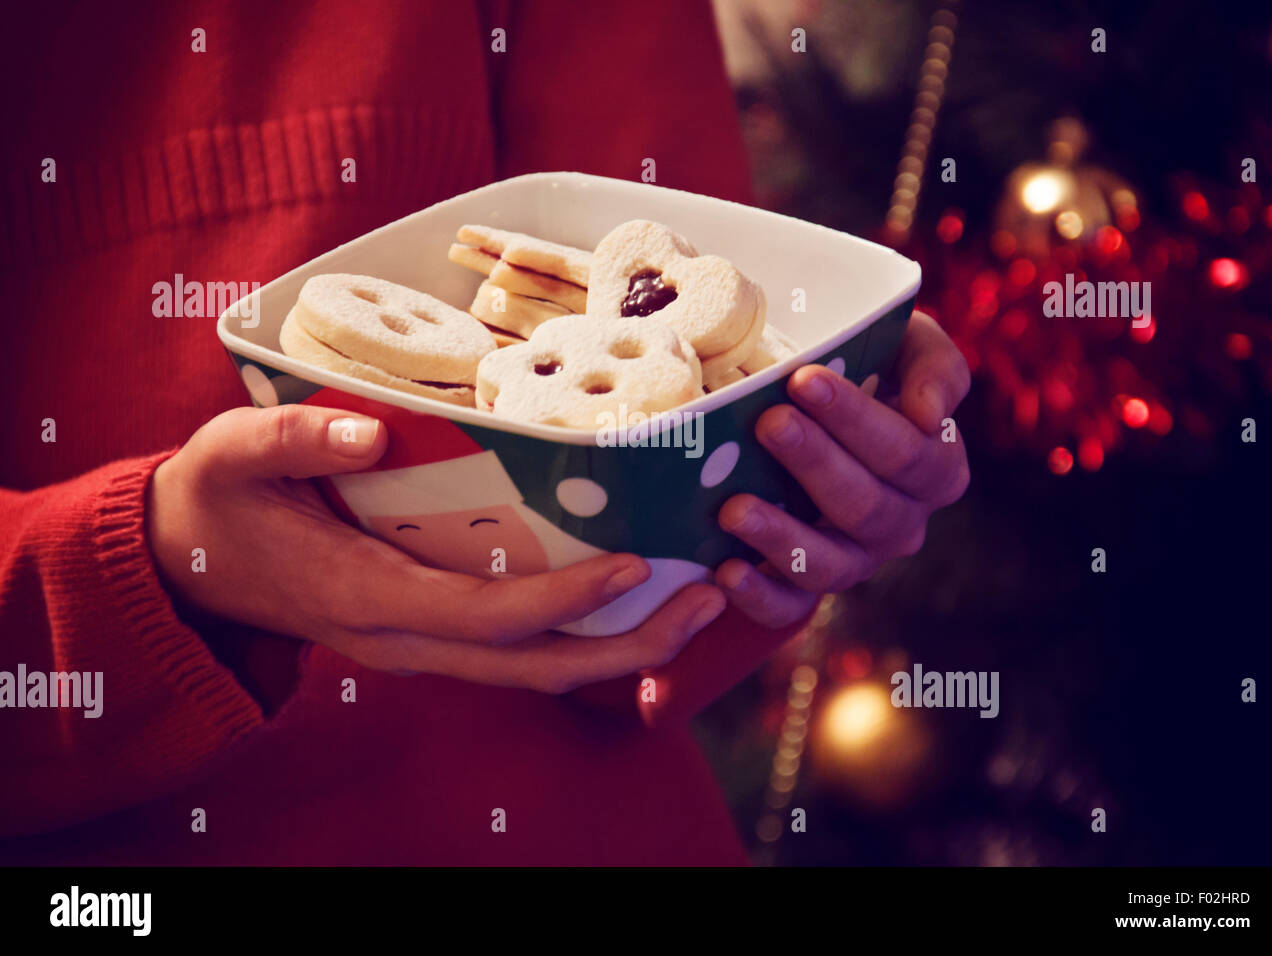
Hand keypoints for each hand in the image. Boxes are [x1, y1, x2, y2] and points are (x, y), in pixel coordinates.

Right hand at [148, 405, 724, 692]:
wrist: (189, 561)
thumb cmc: (218, 500)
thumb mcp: (234, 454)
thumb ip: (293, 441)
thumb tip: (368, 429)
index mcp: (367, 595)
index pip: (486, 615)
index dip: (566, 596)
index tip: (639, 561)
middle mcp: (405, 637)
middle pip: (534, 666)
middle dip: (629, 645)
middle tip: (712, 599)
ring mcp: (421, 644)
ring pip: (535, 668)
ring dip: (621, 646)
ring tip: (698, 601)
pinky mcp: (432, 631)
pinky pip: (519, 649)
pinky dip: (583, 631)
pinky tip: (633, 595)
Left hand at [716, 311, 970, 626]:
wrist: (814, 407)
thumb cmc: (870, 366)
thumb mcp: (910, 346)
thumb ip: (935, 369)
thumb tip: (930, 416)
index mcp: (937, 471)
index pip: (906, 452)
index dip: (856, 419)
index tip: (804, 380)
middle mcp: (901, 526)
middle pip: (865, 507)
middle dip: (815, 463)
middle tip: (769, 423)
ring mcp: (854, 562)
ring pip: (828, 566)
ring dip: (780, 536)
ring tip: (734, 507)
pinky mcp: (806, 590)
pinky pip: (788, 608)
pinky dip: (757, 596)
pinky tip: (723, 571)